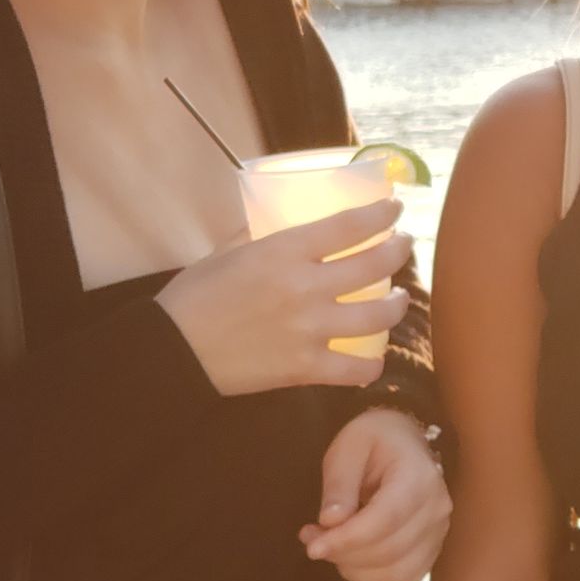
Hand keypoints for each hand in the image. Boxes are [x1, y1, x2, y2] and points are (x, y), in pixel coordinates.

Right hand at [157, 201, 413, 396]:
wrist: (175, 351)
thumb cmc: (194, 296)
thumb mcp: (225, 251)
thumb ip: (258, 236)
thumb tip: (276, 222)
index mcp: (285, 251)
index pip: (349, 226)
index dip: (381, 215)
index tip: (395, 210)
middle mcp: (306, 287)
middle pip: (375, 265)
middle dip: (398, 251)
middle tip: (403, 247)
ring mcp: (311, 330)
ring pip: (377, 316)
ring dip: (396, 305)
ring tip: (397, 300)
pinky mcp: (306, 368)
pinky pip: (357, 369)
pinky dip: (372, 365)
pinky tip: (375, 358)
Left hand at [303, 409, 451, 580]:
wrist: (404, 446)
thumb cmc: (374, 441)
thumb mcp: (348, 447)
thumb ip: (339, 484)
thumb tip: (331, 522)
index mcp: (419, 477)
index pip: (385, 520)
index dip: (347, 540)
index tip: (312, 546)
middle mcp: (436, 510)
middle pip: (388, 551)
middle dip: (342, 554)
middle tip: (312, 540)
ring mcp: (437, 536)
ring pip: (394, 575)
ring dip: (353, 571)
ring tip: (330, 547)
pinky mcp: (429, 555)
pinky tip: (350, 563)